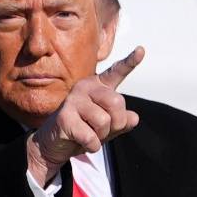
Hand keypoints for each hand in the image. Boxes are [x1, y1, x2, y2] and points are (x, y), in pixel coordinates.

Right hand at [27, 47, 143, 185]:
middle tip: (104, 130)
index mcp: (98, 86)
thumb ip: (122, 121)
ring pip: (104, 121)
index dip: (130, 62)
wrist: (55, 143)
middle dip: (116, 123)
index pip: (116, 72)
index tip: (141, 50)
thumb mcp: (108, 127)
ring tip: (89, 134)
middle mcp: (85, 87)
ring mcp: (73, 100)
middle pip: (117, 102)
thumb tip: (134, 118)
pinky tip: (81, 142)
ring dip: (101, 136)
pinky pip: (91, 137)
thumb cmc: (83, 130)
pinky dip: (91, 146)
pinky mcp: (65, 117)